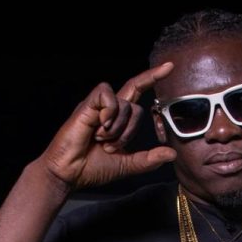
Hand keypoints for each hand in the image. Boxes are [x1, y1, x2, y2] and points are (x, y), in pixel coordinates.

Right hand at [39, 62, 176, 191]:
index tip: (170, 67)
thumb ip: (149, 159)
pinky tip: (99, 129)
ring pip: (123, 104)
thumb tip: (172, 154)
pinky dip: (108, 113)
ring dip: (117, 129)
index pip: (137, 91)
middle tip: (111, 148)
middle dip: (129, 132)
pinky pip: (106, 96)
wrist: (70, 174)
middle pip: (134, 106)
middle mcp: (108, 109)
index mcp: (117, 119)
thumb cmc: (92, 168)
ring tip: (101, 142)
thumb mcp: (127, 165)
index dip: (152, 78)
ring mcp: (97, 107)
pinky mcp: (86, 105)